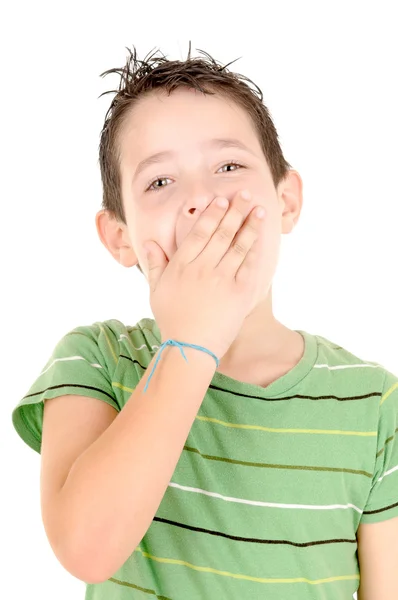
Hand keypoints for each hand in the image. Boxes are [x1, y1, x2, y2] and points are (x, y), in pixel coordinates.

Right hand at [143, 190, 270, 359]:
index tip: (220, 201)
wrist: (190, 348)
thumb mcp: (156, 291)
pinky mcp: (239, 293)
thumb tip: (148, 243)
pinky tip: (261, 237)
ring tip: (258, 209)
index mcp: (181, 266)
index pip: (199, 233)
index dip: (211, 215)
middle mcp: (202, 268)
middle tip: (243, 195)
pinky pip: (249, 265)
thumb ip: (155, 264)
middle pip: (221, 233)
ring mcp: (221, 279)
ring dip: (249, 225)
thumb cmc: (172, 321)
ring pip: (238, 245)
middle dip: (234, 211)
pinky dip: (256, 249)